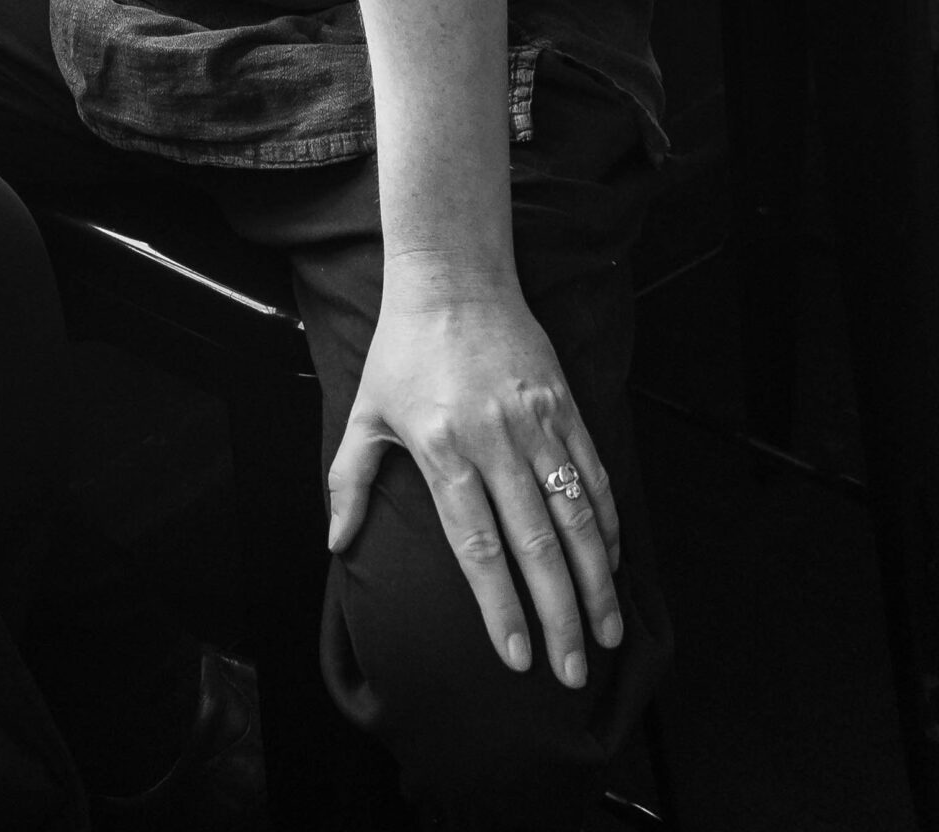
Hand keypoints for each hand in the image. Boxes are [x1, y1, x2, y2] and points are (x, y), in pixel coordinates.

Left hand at [326, 282, 623, 687]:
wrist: (453, 277)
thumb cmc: (404, 349)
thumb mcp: (365, 411)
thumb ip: (349, 480)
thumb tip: (335, 543)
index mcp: (441, 448)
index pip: (477, 546)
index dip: (499, 607)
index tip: (517, 657)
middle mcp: (492, 440)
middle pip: (534, 544)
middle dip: (558, 614)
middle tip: (571, 672)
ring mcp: (534, 421)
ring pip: (576, 516)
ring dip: (596, 581)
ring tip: (606, 634)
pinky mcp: (563, 404)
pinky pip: (591, 473)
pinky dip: (607, 522)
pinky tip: (613, 563)